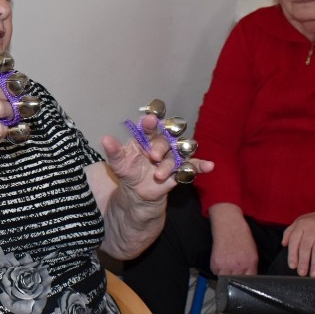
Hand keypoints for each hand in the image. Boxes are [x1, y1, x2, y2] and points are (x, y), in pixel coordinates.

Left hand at [99, 113, 214, 203]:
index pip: (149, 127)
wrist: (137, 193)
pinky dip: (201, 165)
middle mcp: (161, 144)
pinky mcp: (180, 170)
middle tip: (152, 157)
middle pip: (166, 139)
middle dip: (160, 147)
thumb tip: (105, 139)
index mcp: (145, 138)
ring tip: (159, 174)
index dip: (151, 122)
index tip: (149, 120)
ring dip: (170, 163)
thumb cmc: (128, 172)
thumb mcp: (118, 164)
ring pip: (177, 154)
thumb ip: (113, 152)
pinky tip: (209, 166)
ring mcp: (172, 156)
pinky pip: (193, 166)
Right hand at [208, 204, 258, 275]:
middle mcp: (238, 266)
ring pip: (225, 279)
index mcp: (250, 263)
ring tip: (227, 267)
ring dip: (225, 275)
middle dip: (236, 278)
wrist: (229, 226)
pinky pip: (215, 272)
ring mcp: (226, 265)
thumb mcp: (253, 252)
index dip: (246, 280)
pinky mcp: (215, 263)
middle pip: (237, 281)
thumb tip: (249, 275)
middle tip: (234, 271)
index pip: (250, 280)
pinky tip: (220, 261)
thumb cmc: (241, 237)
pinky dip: (217, 269)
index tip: (244, 280)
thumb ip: (251, 266)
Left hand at [282, 210, 314, 276]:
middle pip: (305, 247)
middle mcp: (313, 227)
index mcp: (302, 224)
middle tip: (301, 273)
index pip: (294, 241)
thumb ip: (290, 232)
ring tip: (313, 275)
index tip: (292, 266)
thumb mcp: (302, 222)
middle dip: (303, 262)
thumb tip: (283, 244)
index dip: (292, 255)